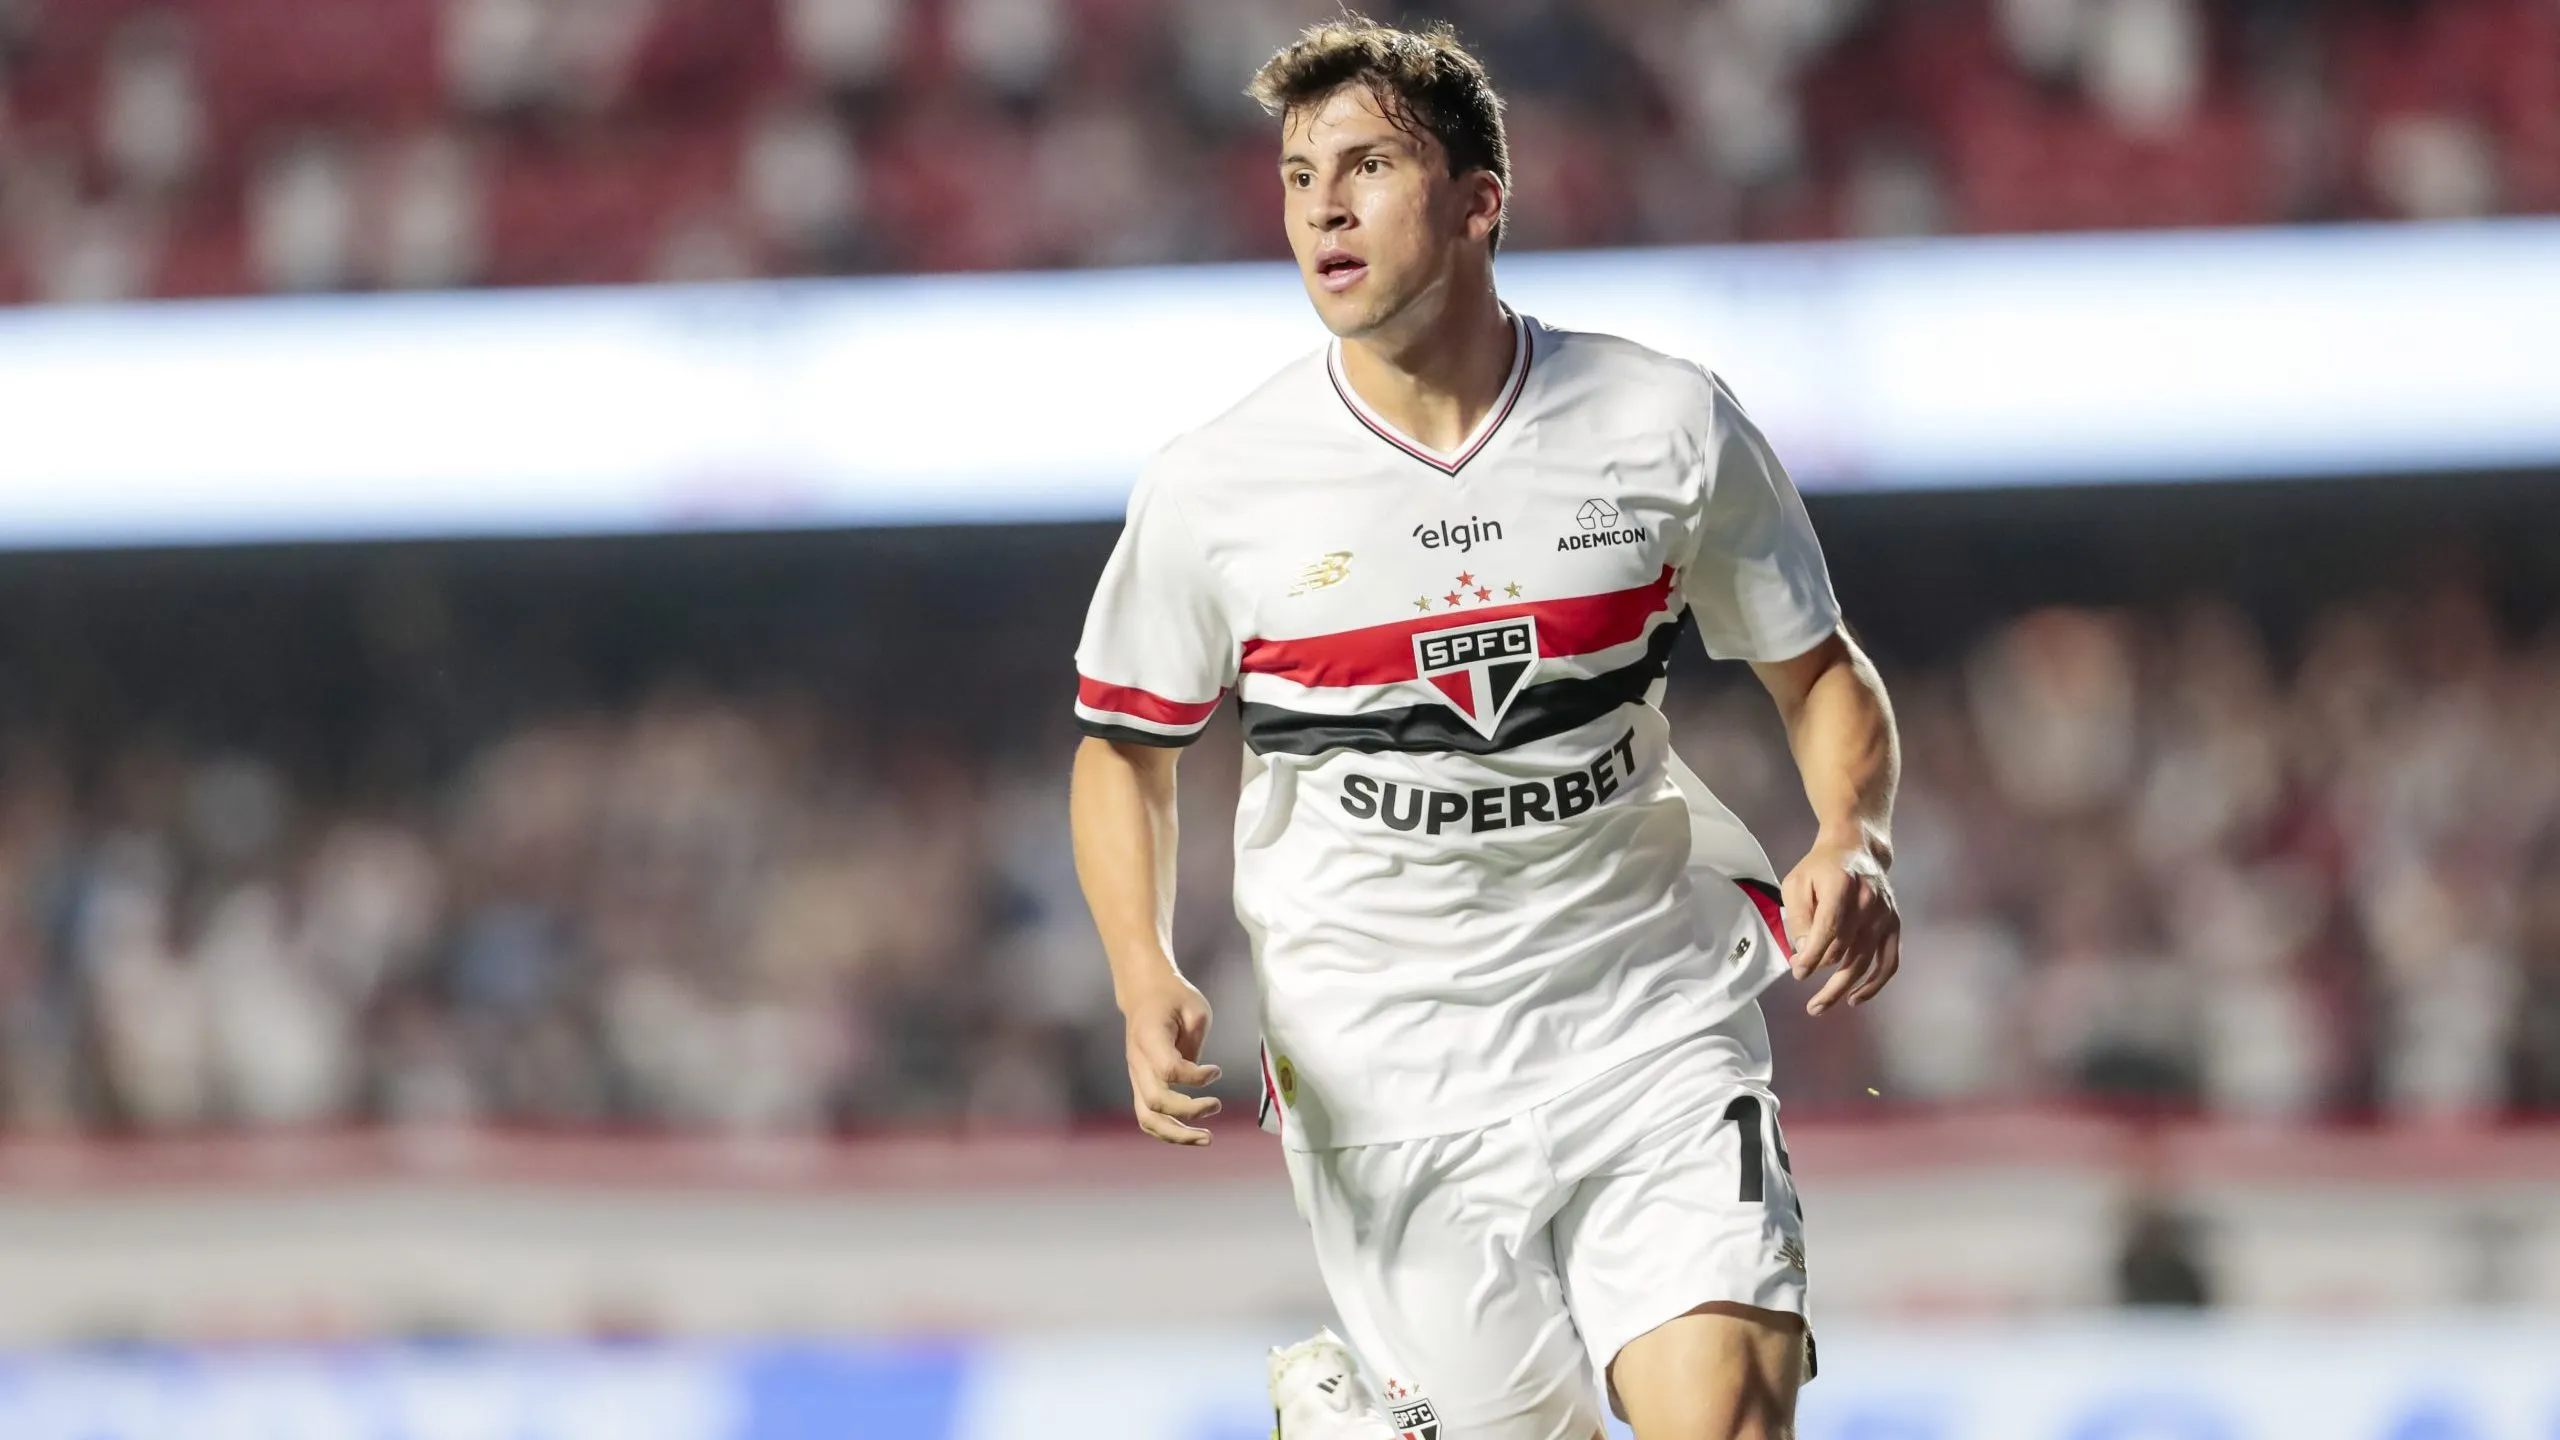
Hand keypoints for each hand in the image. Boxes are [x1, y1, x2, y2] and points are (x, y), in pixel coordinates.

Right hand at [1119, 970, 1222, 1144]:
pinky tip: (1192, 1135)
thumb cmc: (1173, 998)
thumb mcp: (1194, 1007)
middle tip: (1217, 1106)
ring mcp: (1136, 1076)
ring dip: (1176, 1135)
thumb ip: (1197, 1037)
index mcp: (1149, 1037)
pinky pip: (1149, 1117)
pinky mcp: (1141, 1085)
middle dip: (1188, 1112)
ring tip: (1206, 1139)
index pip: (1168, 1070)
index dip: (1196, 1077)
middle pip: (1155, 1102)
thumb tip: (1203, 1074)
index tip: (1217, 1070)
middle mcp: (1137, 1061)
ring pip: (1147, 1118)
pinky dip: (1169, 1132)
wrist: (1144, 994)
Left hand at [1780, 835, 1898, 1015]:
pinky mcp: (1893, 925)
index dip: (1812, 956)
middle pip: (1844, 949)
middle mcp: (1869, 902)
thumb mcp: (1797, 883)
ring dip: (1841, 988)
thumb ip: (1799, 918)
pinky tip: (1856, 998)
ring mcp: (1884, 915)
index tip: (1798, 972)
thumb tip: (1805, 953)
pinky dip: (1875, 983)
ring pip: (1863, 961)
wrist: (1857, 849)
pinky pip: (1889, 961)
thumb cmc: (1821, 868)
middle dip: (1820, 970)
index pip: (1828, 930)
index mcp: (1842, 886)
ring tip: (1818, 1007)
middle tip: (1802, 992)